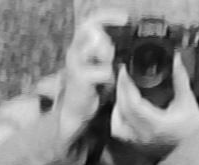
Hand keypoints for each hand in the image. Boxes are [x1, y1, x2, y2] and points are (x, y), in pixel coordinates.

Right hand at [55, 13, 121, 139]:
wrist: (73, 115)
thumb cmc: (89, 91)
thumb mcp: (100, 67)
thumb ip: (106, 52)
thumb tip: (119, 43)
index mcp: (79, 46)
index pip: (92, 20)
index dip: (108, 15)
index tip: (125, 17)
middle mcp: (75, 50)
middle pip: (92, 27)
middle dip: (109, 30)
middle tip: (117, 44)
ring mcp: (76, 63)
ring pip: (103, 48)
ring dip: (110, 60)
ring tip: (105, 76)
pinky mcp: (81, 77)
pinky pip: (106, 71)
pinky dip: (110, 80)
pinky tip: (104, 89)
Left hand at [109, 47, 198, 157]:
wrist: (191, 151)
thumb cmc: (190, 129)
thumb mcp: (187, 101)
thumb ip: (180, 79)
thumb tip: (176, 59)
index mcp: (155, 124)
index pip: (132, 103)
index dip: (126, 85)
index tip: (125, 71)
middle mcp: (142, 134)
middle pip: (122, 109)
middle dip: (121, 89)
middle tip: (123, 75)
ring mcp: (136, 141)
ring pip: (116, 121)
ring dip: (117, 103)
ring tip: (123, 90)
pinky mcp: (134, 144)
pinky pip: (118, 130)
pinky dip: (117, 116)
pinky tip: (122, 107)